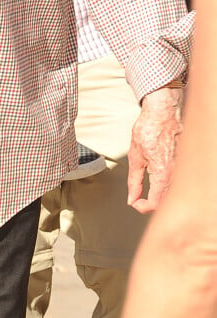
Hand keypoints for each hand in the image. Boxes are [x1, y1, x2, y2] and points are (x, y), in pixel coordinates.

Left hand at [127, 85, 183, 213]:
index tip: (135, 202)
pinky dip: (168, 183)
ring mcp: (183, 168)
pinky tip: (160, 176)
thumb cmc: (150, 127)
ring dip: (160, 193)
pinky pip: (178, 180)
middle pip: (167, 200)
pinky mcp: (186, 162)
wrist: (164, 110)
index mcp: (163, 173)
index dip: (142, 207)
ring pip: (173, 191)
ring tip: (148, 188)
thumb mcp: (135, 155)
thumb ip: (134, 181)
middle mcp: (177, 173)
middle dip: (152, 202)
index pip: (156, 203)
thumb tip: (132, 197)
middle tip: (140, 197)